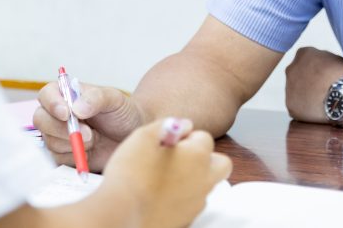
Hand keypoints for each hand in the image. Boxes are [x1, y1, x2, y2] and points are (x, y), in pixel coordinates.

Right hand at [34, 82, 146, 171]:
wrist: (131, 137)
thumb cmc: (122, 113)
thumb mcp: (114, 99)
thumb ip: (96, 98)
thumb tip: (76, 109)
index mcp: (66, 95)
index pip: (47, 94)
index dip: (52, 104)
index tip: (66, 113)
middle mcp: (57, 114)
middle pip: (41, 120)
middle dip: (62, 129)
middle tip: (89, 134)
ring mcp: (58, 135)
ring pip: (49, 141)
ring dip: (72, 144)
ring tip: (94, 140)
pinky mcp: (63, 154)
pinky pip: (58, 159)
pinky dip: (74, 157)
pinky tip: (89, 152)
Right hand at [96, 119, 231, 227]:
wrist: (122, 213)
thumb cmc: (131, 174)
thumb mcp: (143, 136)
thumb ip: (167, 124)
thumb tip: (183, 124)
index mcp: (198, 156)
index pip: (205, 137)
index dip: (185, 136)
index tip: (168, 141)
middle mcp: (204, 180)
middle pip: (220, 163)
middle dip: (205, 157)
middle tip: (180, 157)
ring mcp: (196, 202)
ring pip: (206, 184)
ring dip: (193, 177)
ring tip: (165, 175)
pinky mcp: (186, 219)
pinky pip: (192, 202)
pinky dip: (183, 196)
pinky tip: (161, 193)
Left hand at [284, 47, 342, 123]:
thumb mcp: (334, 58)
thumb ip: (321, 60)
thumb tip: (321, 67)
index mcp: (303, 53)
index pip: (304, 60)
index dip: (315, 69)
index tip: (323, 76)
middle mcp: (291, 68)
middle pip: (296, 75)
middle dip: (307, 82)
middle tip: (322, 90)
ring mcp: (289, 88)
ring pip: (295, 92)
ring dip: (305, 96)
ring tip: (323, 101)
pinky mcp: (291, 106)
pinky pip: (297, 108)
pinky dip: (305, 110)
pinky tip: (319, 110)